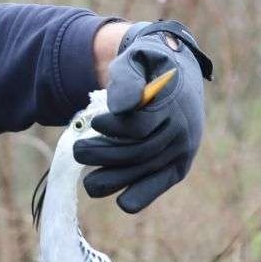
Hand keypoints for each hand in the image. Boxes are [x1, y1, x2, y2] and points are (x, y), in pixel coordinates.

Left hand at [74, 20, 212, 212]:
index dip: (113, 127)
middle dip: (102, 155)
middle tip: (78, 151)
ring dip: (112, 180)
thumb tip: (119, 107)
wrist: (175, 77)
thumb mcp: (135, 62)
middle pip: (138, 153)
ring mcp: (181, 152)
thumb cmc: (146, 68)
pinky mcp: (177, 168)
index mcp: (173, 104)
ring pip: (143, 173)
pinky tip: (119, 199)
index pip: (139, 126)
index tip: (95, 123)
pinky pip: (158, 187)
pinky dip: (138, 197)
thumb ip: (126, 79)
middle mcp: (182, 132)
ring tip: (88, 181)